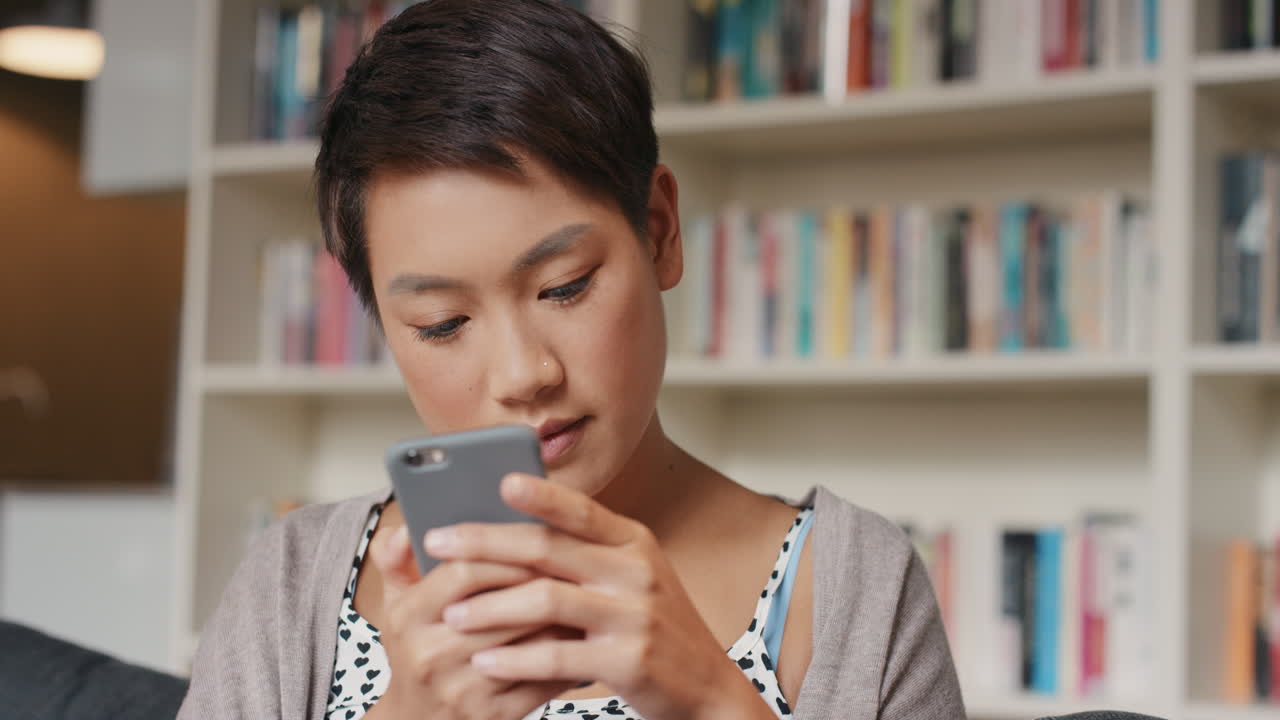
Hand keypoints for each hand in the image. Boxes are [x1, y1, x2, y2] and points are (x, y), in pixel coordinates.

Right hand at [362, 519, 580, 719]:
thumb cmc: (416, 652)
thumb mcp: (397, 606)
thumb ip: (398, 561)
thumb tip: (407, 529)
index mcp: (408, 617)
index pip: (463, 571)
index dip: (505, 552)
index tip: (536, 539)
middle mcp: (431, 654)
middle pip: (503, 605)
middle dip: (544, 581)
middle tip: (575, 562)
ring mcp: (463, 689)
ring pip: (530, 641)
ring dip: (564, 617)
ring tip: (586, 593)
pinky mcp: (494, 715)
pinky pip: (543, 679)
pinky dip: (568, 655)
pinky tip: (582, 637)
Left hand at [425, 474, 774, 719]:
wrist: (706, 688)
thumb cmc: (655, 628)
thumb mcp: (634, 578)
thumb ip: (586, 555)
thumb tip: (515, 533)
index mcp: (633, 543)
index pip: (580, 509)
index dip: (539, 494)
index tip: (496, 482)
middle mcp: (635, 572)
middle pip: (547, 548)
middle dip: (484, 543)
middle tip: (438, 544)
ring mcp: (633, 616)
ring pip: (545, 601)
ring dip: (490, 607)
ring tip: (452, 615)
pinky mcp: (628, 662)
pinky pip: (557, 657)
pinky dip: (515, 659)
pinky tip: (485, 661)